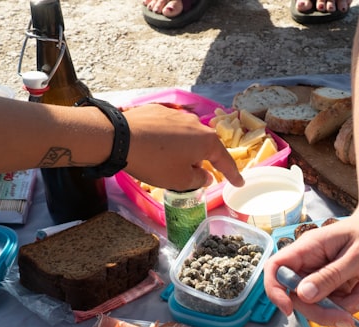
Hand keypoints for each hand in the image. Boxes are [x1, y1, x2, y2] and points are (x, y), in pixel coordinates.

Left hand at [121, 103, 243, 190]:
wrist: (121, 138)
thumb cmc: (156, 162)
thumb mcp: (180, 180)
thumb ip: (198, 180)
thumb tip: (205, 176)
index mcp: (206, 141)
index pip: (224, 160)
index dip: (232, 174)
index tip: (238, 183)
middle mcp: (196, 124)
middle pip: (205, 146)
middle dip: (202, 161)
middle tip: (196, 174)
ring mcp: (177, 114)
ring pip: (187, 136)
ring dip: (184, 149)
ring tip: (170, 162)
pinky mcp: (159, 111)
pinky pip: (170, 129)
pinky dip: (168, 140)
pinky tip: (156, 148)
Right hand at [263, 208, 358, 326]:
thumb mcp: (355, 256)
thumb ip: (330, 276)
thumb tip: (303, 295)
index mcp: (307, 249)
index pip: (276, 268)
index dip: (275, 290)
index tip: (289, 309)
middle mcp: (309, 264)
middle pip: (298, 296)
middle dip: (322, 311)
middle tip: (347, 316)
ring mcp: (320, 276)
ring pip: (318, 305)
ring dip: (342, 308)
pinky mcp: (333, 285)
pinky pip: (334, 304)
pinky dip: (350, 303)